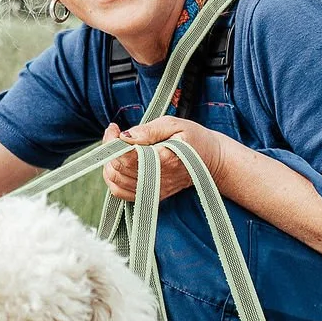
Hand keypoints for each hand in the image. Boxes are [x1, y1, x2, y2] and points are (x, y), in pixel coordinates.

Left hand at [100, 117, 230, 201]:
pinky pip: (122, 193)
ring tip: (115, 147)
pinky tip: (118, 163)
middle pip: (119, 169)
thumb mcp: (174, 125)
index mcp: (165, 160)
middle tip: (113, 133)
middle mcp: (157, 180)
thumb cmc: (194, 139)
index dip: (113, 142)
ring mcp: (154, 190)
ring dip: (109, 163)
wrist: (212, 161)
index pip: (128, 157)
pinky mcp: (151, 195)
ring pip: (116, 182)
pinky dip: (113, 178)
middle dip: (109, 149)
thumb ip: (148, 130)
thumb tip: (124, 136)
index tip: (114, 128)